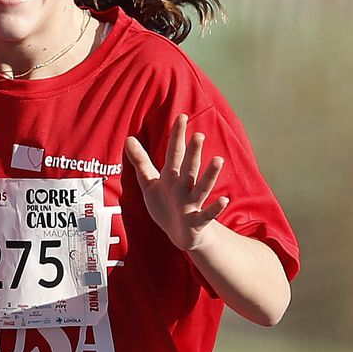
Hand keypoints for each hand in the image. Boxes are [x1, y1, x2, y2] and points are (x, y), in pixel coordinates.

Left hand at [125, 115, 228, 251]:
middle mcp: (184, 187)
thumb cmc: (165, 205)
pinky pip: (207, 214)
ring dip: (210, 175)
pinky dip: (215, 208)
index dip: (177, 136)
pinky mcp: (197, 221)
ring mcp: (192, 203)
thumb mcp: (150, 183)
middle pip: (188, 168)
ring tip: (218, 159)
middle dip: (193, 153)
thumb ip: (140, 162)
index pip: (175, 153)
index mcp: (172, 177)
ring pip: (201, 187)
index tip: (182, 116)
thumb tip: (128, 138)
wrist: (180, 234)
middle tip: (198, 135)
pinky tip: (224, 199)